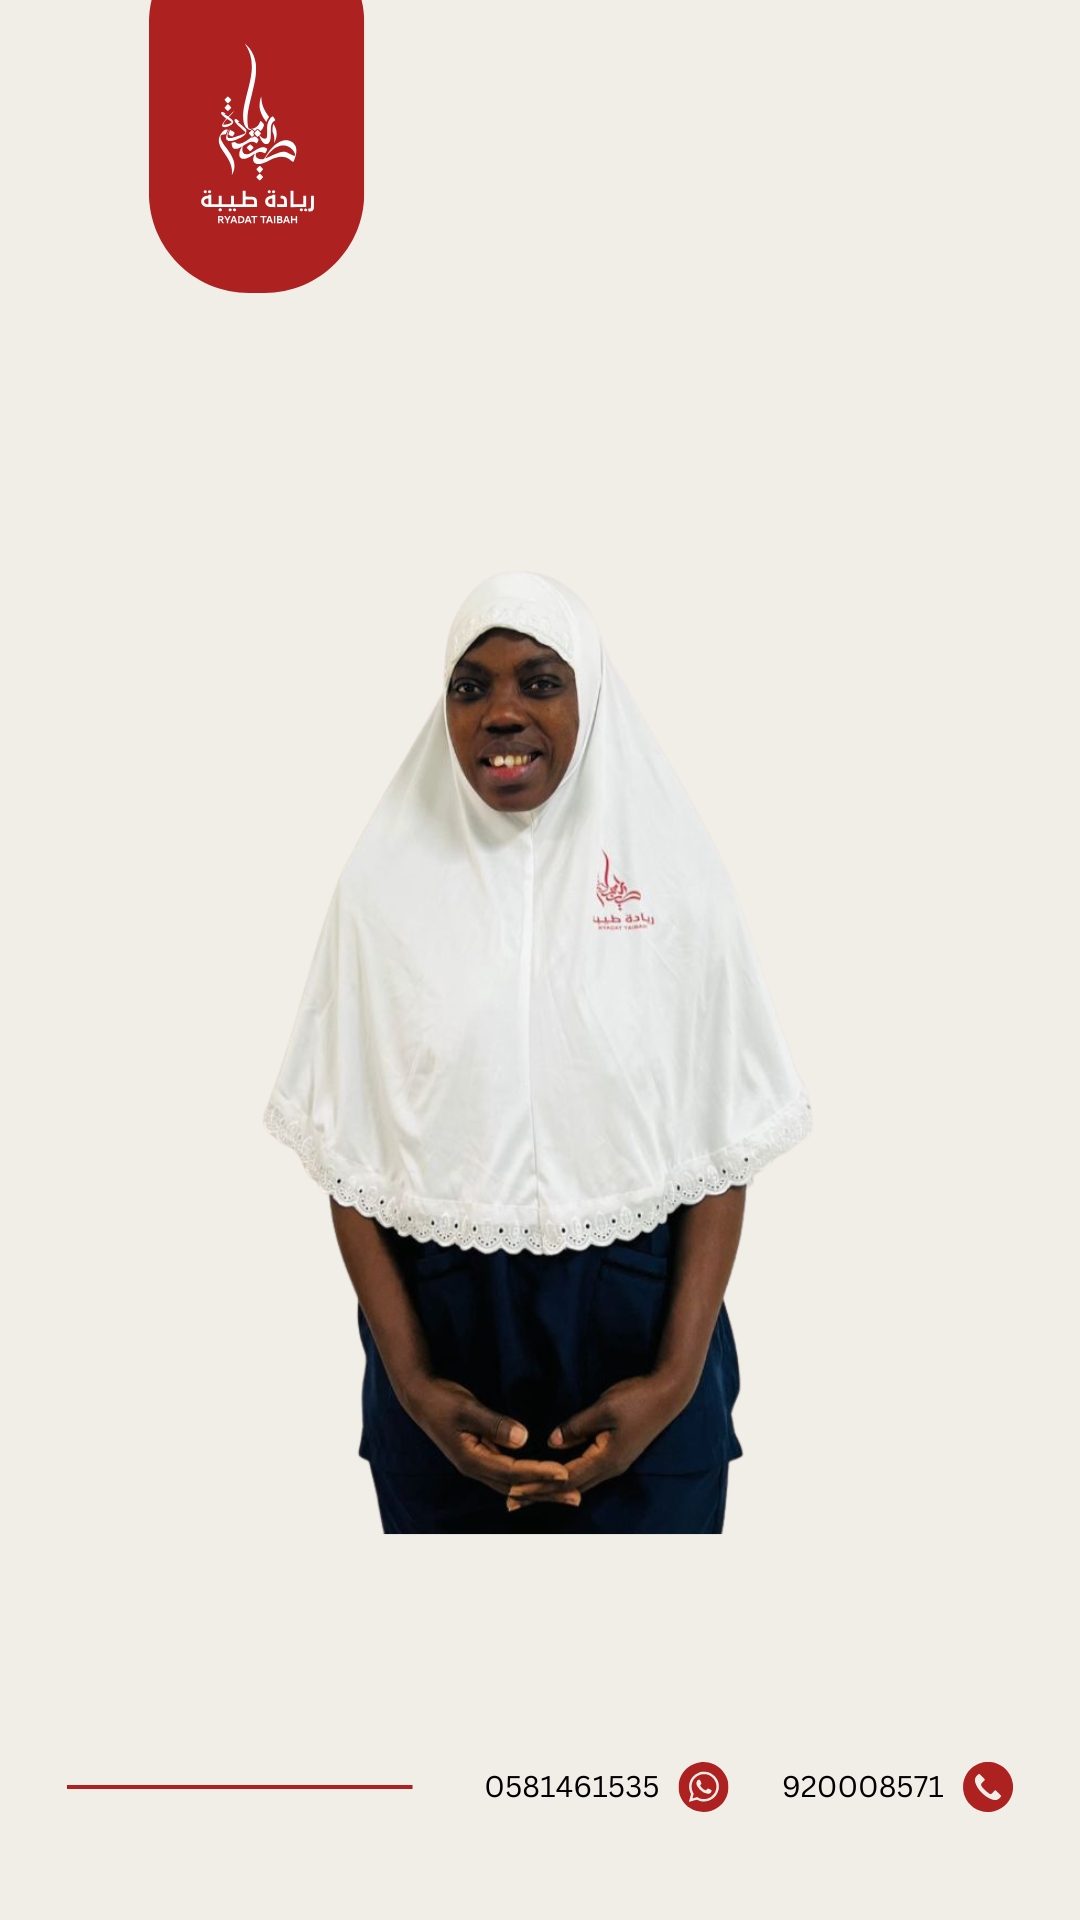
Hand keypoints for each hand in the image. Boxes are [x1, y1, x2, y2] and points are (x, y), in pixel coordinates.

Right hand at [405, 1376, 578, 1504]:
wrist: (421, 1398)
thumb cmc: (443, 1400)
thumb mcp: (467, 1408)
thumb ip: (495, 1424)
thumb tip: (524, 1438)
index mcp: (471, 1460)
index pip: (513, 1473)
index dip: (539, 1474)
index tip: (564, 1473)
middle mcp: (476, 1469)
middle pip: (516, 1488)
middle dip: (547, 1493)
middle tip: (577, 1497)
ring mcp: (478, 1465)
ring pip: (513, 1485)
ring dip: (540, 1490)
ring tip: (568, 1493)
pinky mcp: (481, 1457)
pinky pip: (509, 1475)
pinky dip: (528, 1480)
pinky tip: (543, 1480)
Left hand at [505, 1374, 684, 1509]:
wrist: (669, 1394)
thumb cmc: (636, 1398)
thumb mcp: (604, 1408)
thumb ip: (577, 1426)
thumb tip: (551, 1442)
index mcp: (606, 1459)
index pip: (564, 1478)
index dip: (537, 1485)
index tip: (513, 1490)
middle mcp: (610, 1468)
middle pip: (569, 1488)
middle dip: (540, 1495)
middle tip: (511, 1502)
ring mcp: (614, 1464)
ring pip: (578, 1484)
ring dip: (551, 1490)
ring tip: (528, 1495)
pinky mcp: (616, 1456)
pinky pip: (586, 1474)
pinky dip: (565, 1479)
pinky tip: (555, 1479)